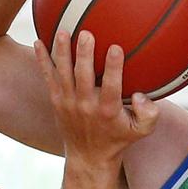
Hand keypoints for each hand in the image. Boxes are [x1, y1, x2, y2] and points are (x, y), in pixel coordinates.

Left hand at [34, 30, 159, 164]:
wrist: (88, 156)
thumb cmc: (118, 138)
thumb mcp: (141, 131)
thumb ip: (150, 114)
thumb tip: (140, 96)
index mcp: (108, 110)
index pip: (111, 86)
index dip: (113, 67)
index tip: (116, 47)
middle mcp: (86, 106)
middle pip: (83, 76)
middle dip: (84, 54)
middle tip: (86, 33)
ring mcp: (68, 102)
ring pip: (64, 73)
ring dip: (62, 52)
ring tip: (62, 32)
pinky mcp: (56, 100)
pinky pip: (48, 77)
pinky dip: (42, 60)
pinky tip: (38, 42)